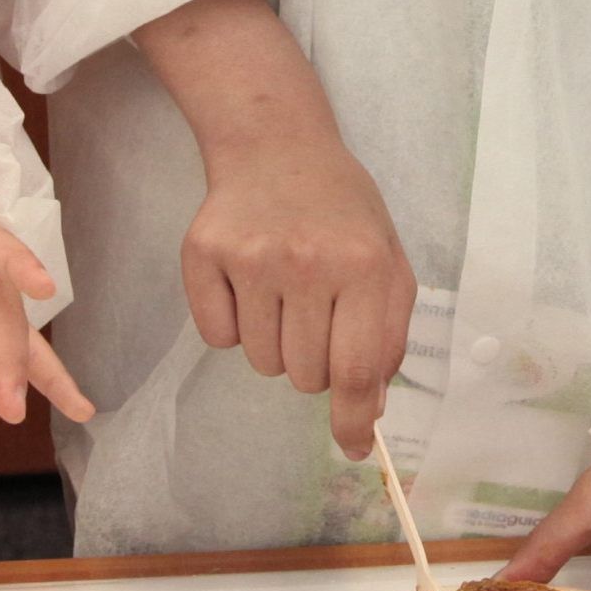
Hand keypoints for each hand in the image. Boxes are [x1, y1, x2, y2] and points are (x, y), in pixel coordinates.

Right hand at [138, 0, 416, 459]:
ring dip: (276, 343)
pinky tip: (247, 281)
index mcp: (365, 265)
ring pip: (262, 363)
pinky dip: (232, 324)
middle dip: (315, 363)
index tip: (353, 447)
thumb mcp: (386, 259)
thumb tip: (369, 409)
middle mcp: (307, 263)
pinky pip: (217, 338)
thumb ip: (388, 334)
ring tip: (283, 291)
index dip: (354, 418)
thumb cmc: (341, 210)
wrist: (276, 144)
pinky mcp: (202, 255)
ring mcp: (251, 259)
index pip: (356, 369)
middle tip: (316, 313)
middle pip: (305, 376)